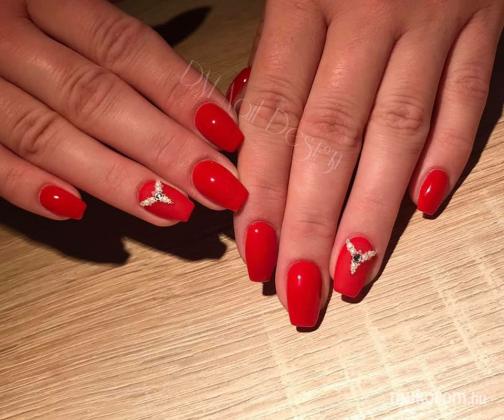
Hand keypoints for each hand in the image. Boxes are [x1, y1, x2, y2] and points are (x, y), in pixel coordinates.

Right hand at [0, 0, 247, 223]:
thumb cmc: (22, 14)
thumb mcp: (65, 6)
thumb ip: (117, 44)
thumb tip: (198, 97)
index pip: (124, 47)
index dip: (178, 91)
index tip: (225, 132)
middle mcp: (7, 35)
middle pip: (95, 97)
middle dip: (163, 148)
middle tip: (215, 184)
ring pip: (46, 134)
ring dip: (115, 178)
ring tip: (170, 208)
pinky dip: (27, 186)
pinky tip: (76, 209)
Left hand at [231, 0, 503, 326]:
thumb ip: (271, 55)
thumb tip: (244, 134)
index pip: (274, 116)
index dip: (261, 191)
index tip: (253, 252)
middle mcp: (370, 11)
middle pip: (332, 139)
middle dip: (312, 223)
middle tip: (298, 289)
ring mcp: (435, 15)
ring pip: (398, 132)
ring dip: (373, 211)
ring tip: (353, 272)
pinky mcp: (486, 17)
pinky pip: (467, 96)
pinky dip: (448, 153)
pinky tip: (425, 205)